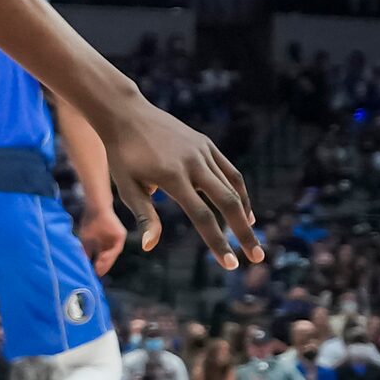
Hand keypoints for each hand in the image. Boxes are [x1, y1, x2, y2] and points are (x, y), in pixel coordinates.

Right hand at [77, 204, 127, 275]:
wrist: (97, 208)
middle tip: (96, 275)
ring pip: (111, 255)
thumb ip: (85, 252)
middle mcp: (110, 244)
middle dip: (101, 267)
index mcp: (101, 245)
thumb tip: (82, 263)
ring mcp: (116, 240)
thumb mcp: (85, 240)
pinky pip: (116, 249)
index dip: (96, 267)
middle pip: (106, 259)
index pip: (100, 259)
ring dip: (105, 263)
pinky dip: (109, 255)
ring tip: (98, 269)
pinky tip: (103, 258)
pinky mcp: (120, 237)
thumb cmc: (89, 222)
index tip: (92, 275)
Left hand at [89, 95, 259, 268]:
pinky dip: (239, 192)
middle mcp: (193, 164)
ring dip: (244, 214)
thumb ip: (143, 215)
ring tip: (250, 237)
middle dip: (244, 233)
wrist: (126, 114)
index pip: (202, 216)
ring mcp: (203, 152)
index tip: (230, 264)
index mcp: (172, 177)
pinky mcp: (206, 144)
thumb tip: (150, 246)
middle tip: (257, 257)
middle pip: (228, 203)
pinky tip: (243, 209)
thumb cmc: (122, 155)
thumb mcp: (126, 186)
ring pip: (233, 187)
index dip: (217, 242)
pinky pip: (230, 172)